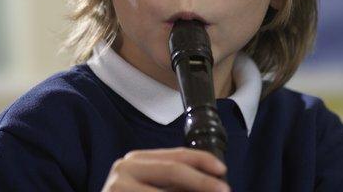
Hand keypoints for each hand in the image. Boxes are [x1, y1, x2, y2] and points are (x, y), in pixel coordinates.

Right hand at [101, 147, 229, 191]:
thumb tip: (212, 183)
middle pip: (173, 169)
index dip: (202, 160)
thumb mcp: (153, 187)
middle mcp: (125, 167)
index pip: (176, 155)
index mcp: (136, 160)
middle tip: (224, 190)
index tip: (222, 170)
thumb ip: (175, 183)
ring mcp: (118, 186)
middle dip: (202, 181)